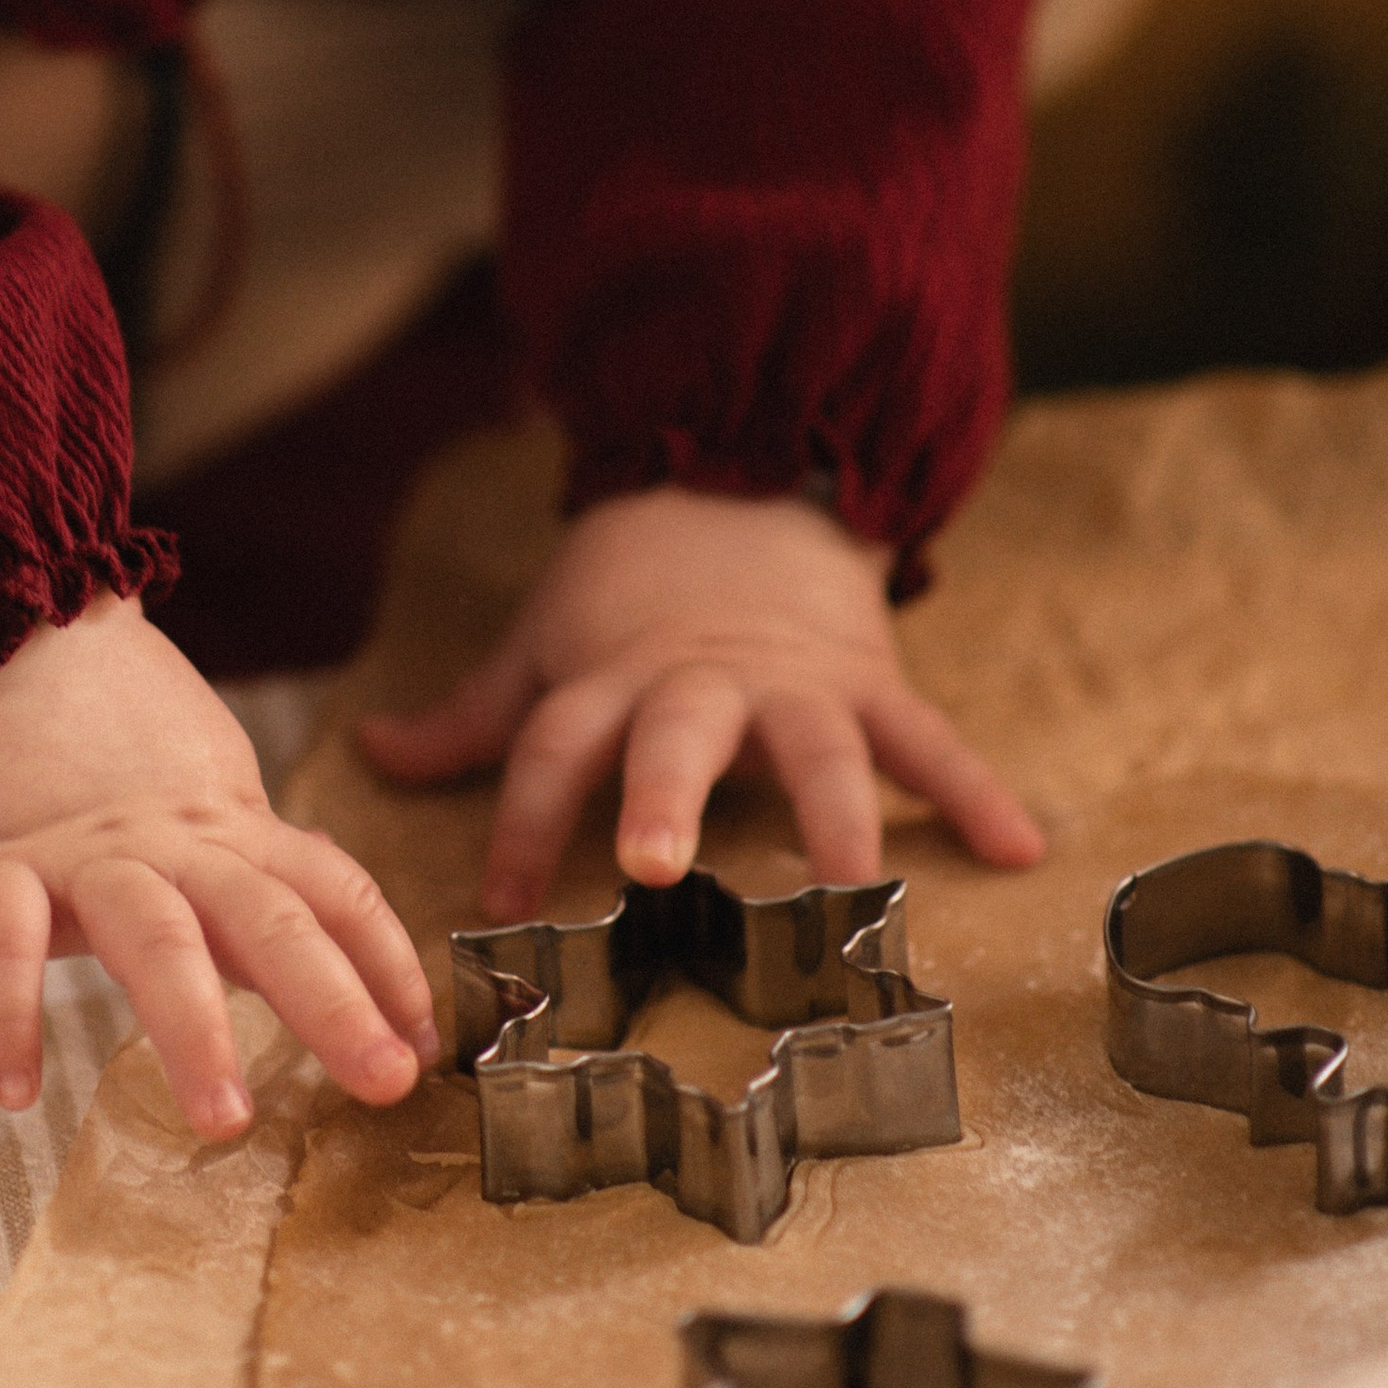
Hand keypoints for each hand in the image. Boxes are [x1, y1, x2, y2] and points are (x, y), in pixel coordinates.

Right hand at [0, 591, 438, 1138]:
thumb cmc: (104, 739)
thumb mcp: (204, 796)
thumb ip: (255, 871)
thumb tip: (335, 940)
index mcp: (229, 831)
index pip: (333, 890)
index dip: (388, 962)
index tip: (427, 1042)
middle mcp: (171, 843)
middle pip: (269, 918)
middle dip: (333, 1003)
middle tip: (385, 1082)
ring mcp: (82, 854)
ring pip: (153, 936)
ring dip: (193, 1027)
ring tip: (223, 1118)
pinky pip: (0, 940)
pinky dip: (5, 1013)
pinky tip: (14, 1090)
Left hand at [358, 482, 1042, 919]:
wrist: (743, 484)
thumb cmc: (628, 591)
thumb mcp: (546, 643)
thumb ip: (472, 717)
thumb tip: (367, 751)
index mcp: (612, 679)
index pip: (552, 747)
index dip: (522, 820)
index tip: (502, 903)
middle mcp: (698, 684)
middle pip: (674, 736)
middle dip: (665, 797)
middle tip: (660, 866)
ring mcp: (791, 683)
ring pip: (813, 745)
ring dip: (834, 811)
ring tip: (855, 883)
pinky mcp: (868, 680)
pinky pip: (926, 739)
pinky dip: (975, 791)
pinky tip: (1020, 849)